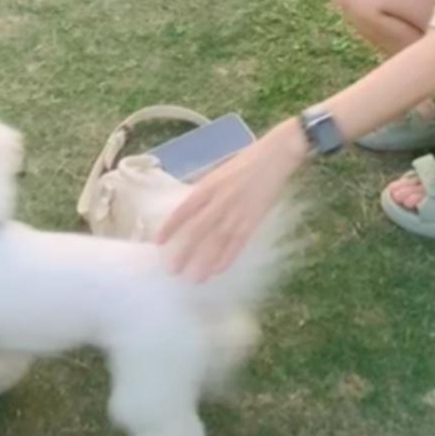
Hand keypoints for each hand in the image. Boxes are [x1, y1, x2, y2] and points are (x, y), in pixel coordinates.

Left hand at [158, 120, 307, 281]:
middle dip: (183, 251)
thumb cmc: (246, 162)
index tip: (159, 242)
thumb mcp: (220, 172)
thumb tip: (193, 210)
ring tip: (193, 278)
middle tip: (172, 269)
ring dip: (203, 262)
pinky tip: (217, 271)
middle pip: (197, 231)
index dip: (170, 227)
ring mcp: (236, 212)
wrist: (275, 157)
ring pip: (216, 243)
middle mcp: (219, 201)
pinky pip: (236, 245)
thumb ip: (207, 191)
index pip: (184, 210)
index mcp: (209, 186)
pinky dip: (226, 259)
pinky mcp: (252, 221)